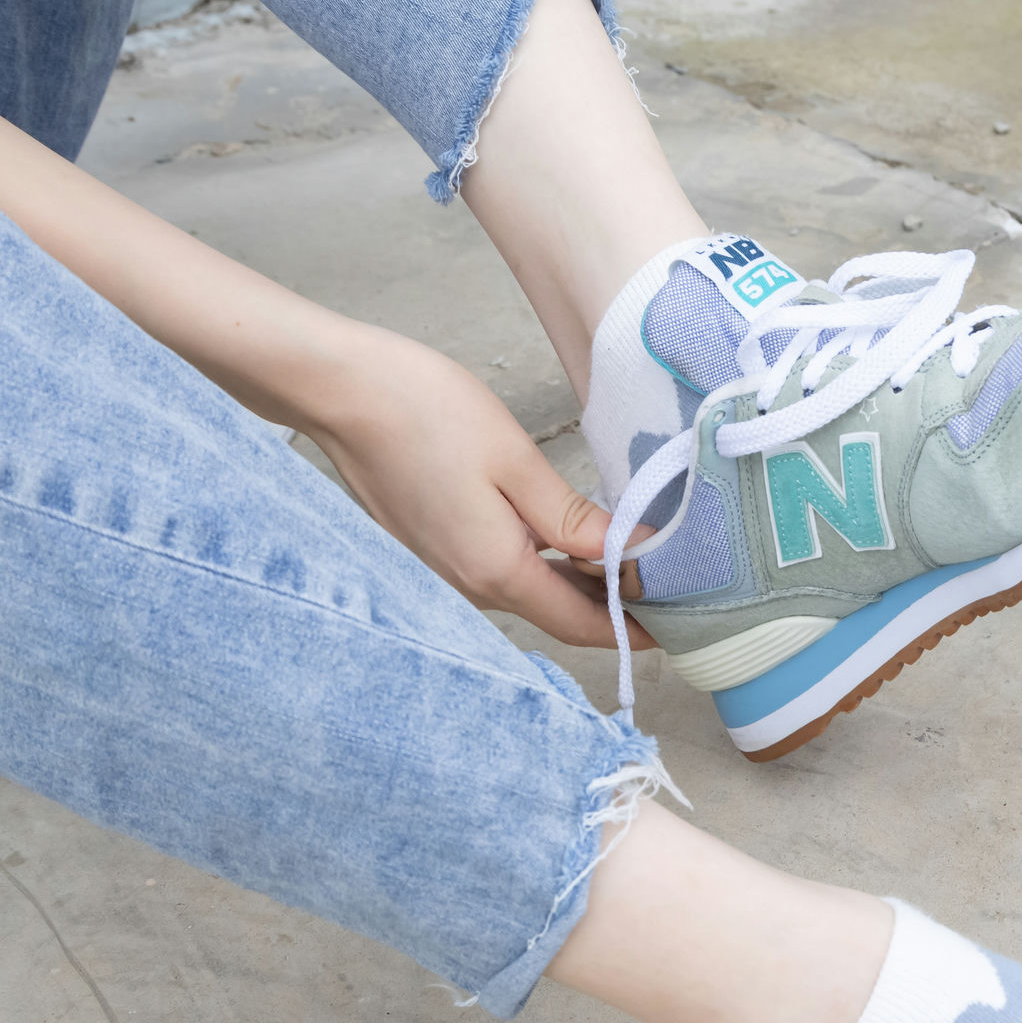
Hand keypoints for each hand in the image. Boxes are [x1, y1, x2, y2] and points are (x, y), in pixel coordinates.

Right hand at [293, 325, 651, 650]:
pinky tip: (569, 536)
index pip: (582, 625)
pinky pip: (502, 569)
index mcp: (496, 572)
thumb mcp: (517, 464)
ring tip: (633, 557)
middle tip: (671, 584)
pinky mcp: (434, 546)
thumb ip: (575, 522)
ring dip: (581, 582)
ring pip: (531, 591)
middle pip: (559, 614)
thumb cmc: (425, 414)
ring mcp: (446, 569)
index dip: (635, 630)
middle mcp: (469, 585)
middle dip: (615, 607)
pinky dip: (545, 563)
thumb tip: (634, 560)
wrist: (341, 392)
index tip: (680, 623)